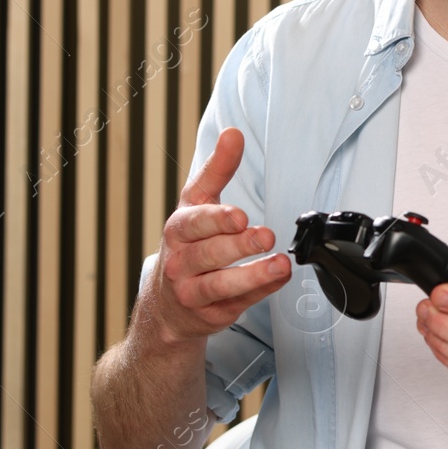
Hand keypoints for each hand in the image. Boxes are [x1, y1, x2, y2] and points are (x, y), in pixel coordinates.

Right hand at [140, 127, 290, 345]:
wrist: (167, 303)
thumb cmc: (188, 245)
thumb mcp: (197, 204)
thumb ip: (217, 170)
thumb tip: (232, 134)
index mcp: (178, 229)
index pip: (194, 222)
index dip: (217, 219)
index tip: (240, 216)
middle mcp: (180, 262)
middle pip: (209, 253)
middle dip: (239, 245)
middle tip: (266, 236)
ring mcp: (192, 291)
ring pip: (221, 284)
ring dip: (253, 274)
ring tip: (279, 264)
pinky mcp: (210, 314)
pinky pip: (238, 303)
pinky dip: (261, 291)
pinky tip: (279, 278)